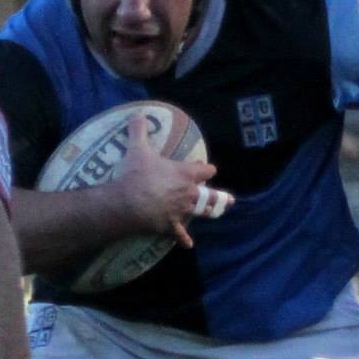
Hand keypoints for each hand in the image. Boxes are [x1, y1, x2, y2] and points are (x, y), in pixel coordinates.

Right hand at [113, 113, 231, 247]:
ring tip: (216, 213)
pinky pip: (180, 235)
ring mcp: (182, 211)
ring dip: (208, 213)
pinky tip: (188, 245)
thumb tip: (137, 113)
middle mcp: (189, 193)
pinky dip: (184, 239)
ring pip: (201, 213)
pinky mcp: (170, 226)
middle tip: (229, 200)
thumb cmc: (137, 174)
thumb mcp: (137, 148)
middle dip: (218, 196)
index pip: (204, 170)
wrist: (129, 202)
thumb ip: (139, 130)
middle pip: (209, 194)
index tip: (207, 169)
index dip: (206, 169)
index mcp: (185, 173)